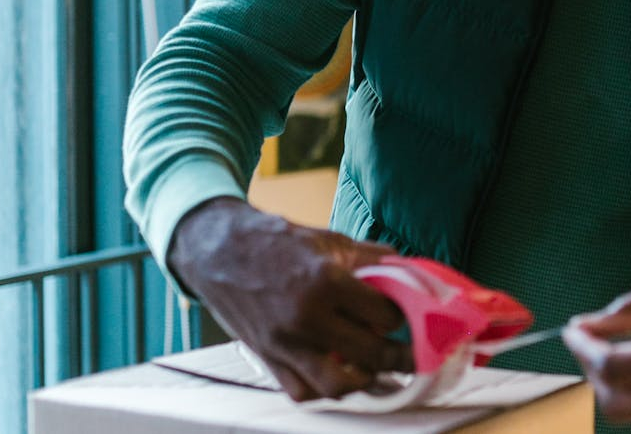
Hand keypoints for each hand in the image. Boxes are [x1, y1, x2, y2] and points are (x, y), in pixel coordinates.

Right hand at [167, 197, 412, 400]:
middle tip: (411, 352)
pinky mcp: (268, 358)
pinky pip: (302, 391)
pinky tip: (339, 373)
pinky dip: (324, 389)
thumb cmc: (276, 242)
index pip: (384, 315)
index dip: (402, 316)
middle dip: (399, 355)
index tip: (404, 314)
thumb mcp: (329, 239)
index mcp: (325, 281)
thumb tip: (408, 271)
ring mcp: (285, 343)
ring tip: (375, 366)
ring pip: (338, 385)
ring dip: (364, 379)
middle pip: (370, 353)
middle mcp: (306, 317)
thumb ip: (372, 258)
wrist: (219, 251)